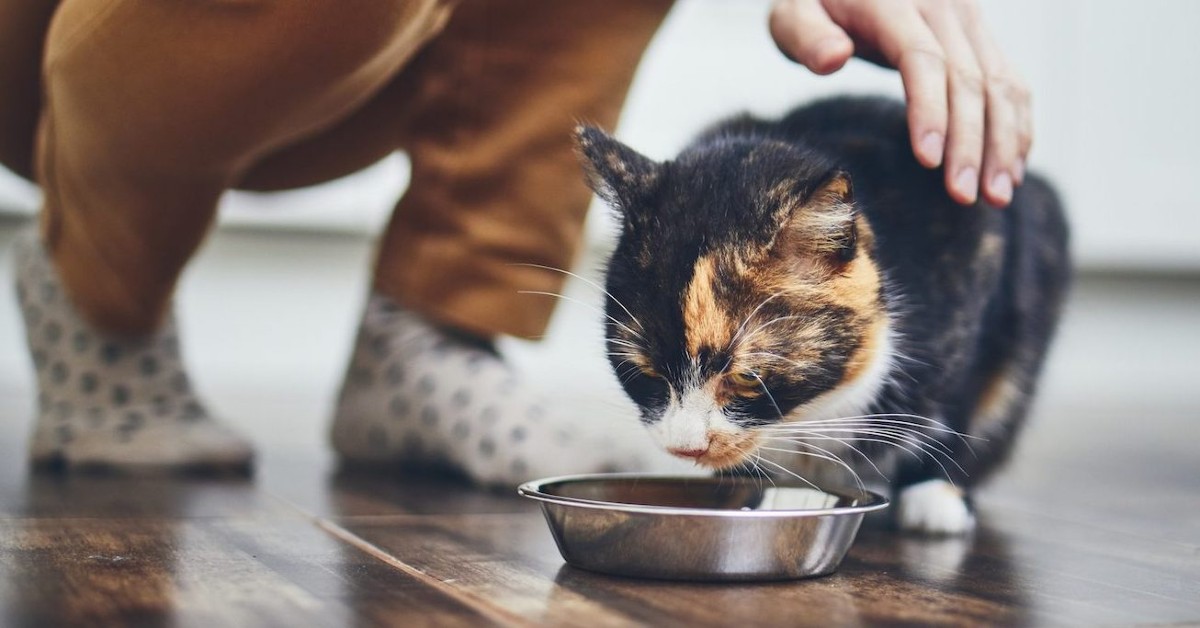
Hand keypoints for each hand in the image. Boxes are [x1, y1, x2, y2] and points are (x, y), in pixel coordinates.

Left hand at [769, 0, 1030, 206]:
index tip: (929, 161)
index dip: (930, 110)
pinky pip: (1010, 81)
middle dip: (970, 142)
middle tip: (963, 196)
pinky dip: (1016, 126)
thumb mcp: (793, 14)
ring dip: (1003, 141)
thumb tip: (833, 58)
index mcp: (894, 2)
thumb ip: (807, 36)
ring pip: (1001, 83)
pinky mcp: (979, 37)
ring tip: (997, 196)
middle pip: (968, 78)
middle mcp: (943, 6)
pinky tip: (1011, 169)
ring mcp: (967, 20)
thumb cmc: (811, 4)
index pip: (923, 59)